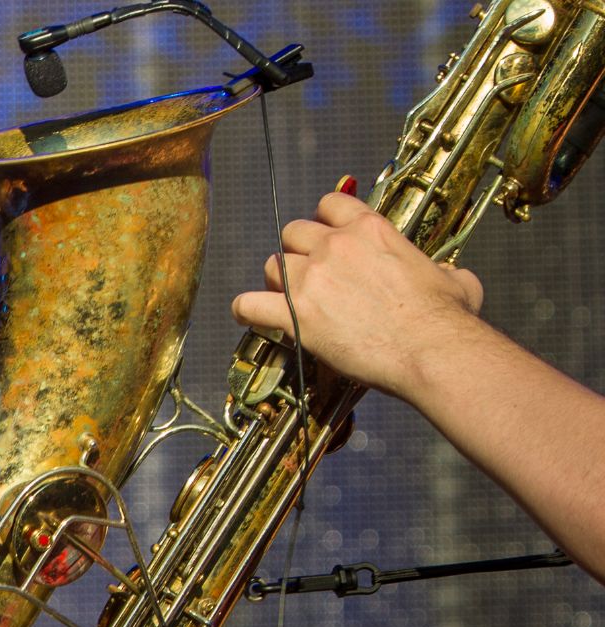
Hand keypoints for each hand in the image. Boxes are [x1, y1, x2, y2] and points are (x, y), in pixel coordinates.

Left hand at [231, 191, 485, 398]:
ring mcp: (312, 279)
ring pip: (272, 265)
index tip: (323, 235)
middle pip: (293, 233)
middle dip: (296, 251)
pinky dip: (245, 309)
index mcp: (371, 230)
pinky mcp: (295, 314)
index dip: (322, 220)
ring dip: (275, 280)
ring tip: (285, 297)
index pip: (329, 204)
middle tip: (306, 274)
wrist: (430, 349)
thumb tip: (448, 276)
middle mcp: (336, 247)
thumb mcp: (454, 279)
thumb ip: (440, 269)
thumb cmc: (445, 319)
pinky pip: (249, 304)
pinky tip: (248, 314)